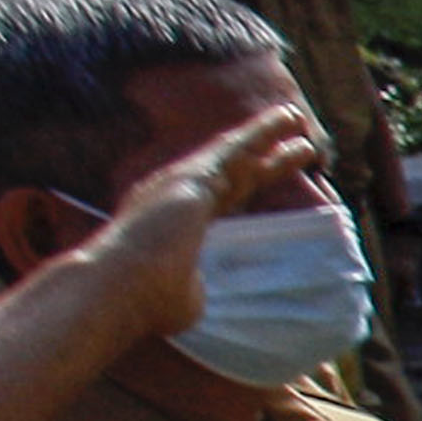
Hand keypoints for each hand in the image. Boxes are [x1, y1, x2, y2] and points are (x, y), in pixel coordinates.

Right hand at [74, 102, 321, 344]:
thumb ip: (208, 284)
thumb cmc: (150, 301)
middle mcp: (177, 194)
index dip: (248, 186)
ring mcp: (182, 183)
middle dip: (265, 157)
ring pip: (234, 151)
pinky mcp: (193, 177)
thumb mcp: (193, 294)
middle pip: (233, 171)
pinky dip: (261, 131)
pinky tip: (285, 119)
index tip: (268, 176)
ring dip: (265, 135)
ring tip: (296, 119)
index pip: (223, 199)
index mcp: (177, 221)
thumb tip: (215, 293)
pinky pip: (235, 146)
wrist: (122, 288)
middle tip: (299, 148)